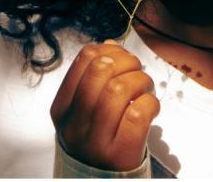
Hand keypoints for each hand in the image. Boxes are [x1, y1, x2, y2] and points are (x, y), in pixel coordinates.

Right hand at [50, 40, 159, 170]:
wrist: (101, 180)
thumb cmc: (97, 139)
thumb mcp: (84, 110)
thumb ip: (93, 77)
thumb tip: (109, 45)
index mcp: (62, 108)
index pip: (84, 60)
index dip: (110, 51)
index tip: (122, 59)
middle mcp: (75, 124)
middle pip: (101, 71)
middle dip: (127, 62)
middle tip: (137, 71)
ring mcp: (96, 140)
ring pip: (119, 89)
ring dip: (141, 82)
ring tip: (144, 90)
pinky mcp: (120, 152)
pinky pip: (138, 115)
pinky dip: (150, 104)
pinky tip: (150, 108)